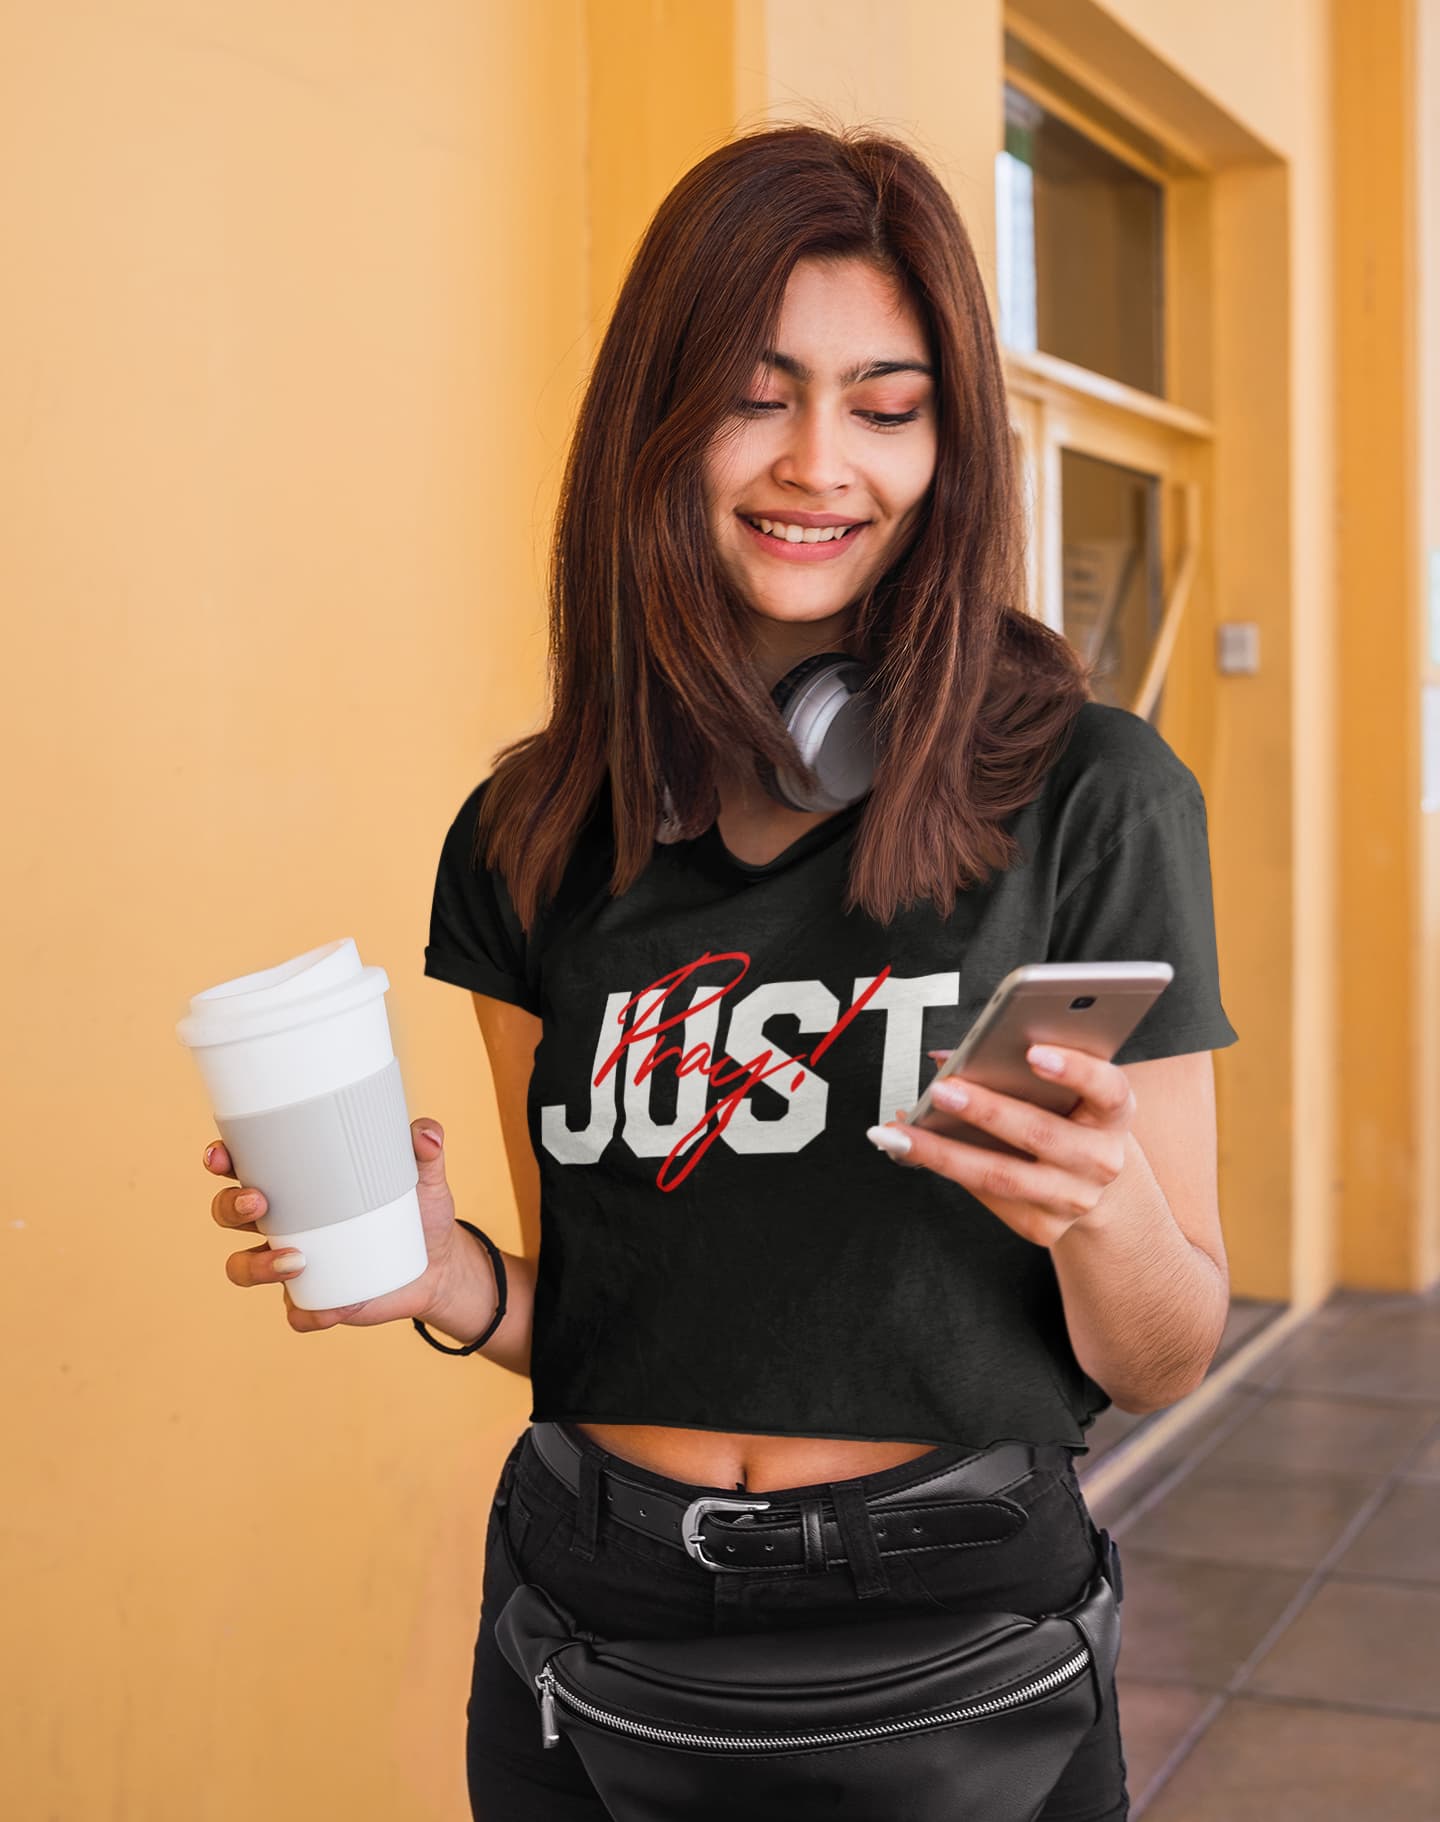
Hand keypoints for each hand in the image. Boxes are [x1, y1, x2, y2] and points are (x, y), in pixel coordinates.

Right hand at [203, 1118, 467, 1331]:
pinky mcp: (314, 1301)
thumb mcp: (424, 1177)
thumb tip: (426, 1133)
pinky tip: (332, 1307)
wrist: (439, 1265)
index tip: (221, 1155)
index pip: (245, 1166)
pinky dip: (309, 1312)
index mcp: (297, 1184)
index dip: (222, 1160)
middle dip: (231, 1208)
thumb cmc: (417, 1209)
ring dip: (256, 1265)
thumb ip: (425, 1150)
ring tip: (297, 1260)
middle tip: (259, 1202)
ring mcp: (292, 1265)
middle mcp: (283, 1223)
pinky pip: (296, 1313)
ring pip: (243, 1267)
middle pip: (228, 1214)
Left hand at [870, 1044, 1134, 1249]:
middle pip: (1040, 1134)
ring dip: (943, 1152)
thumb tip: (945, 1057)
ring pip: (1000, 1176)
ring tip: (898, 1132)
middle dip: (986, 1111)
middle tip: (940, 1089)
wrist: (1095, 1184)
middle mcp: (1101, 1160)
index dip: (1073, 1069)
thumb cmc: (1070, 1118)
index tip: (1032, 1051)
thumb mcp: (1069, 1089)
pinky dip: (942, 1168)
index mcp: (1114, 1113)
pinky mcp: (1042, 1227)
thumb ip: (1022, 1065)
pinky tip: (907, 1148)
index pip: (1106, 1087)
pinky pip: (985, 1195)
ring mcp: (1073, 1200)